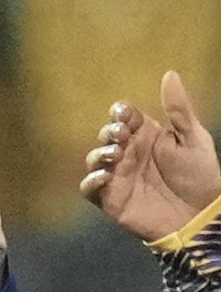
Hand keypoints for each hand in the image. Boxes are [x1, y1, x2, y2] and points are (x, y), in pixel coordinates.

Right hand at [80, 71, 220, 240]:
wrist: (201, 217)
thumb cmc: (200, 177)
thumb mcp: (194, 139)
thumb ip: (179, 109)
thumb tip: (170, 73)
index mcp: (145, 136)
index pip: (124, 117)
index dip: (120, 113)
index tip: (125, 113)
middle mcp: (127, 153)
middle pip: (106, 135)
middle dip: (110, 132)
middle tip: (122, 135)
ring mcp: (117, 175)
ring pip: (94, 158)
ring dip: (99, 154)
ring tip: (116, 155)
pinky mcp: (110, 198)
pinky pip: (89, 187)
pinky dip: (91, 181)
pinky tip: (104, 177)